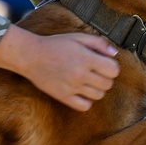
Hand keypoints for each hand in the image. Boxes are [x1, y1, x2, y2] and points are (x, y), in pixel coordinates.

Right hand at [0, 25, 120, 110]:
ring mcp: (72, 87)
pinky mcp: (63, 97)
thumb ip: (99, 43)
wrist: (31, 55)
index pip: (114, 70)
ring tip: (89, 81)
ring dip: (97, 89)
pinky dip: (87, 101)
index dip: (112, 67)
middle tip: (97, 72)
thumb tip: (114, 54)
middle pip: (108, 84)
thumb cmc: (55, 45)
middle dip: (106, 77)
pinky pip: (84, 106)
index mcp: (86, 59)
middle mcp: (81, 75)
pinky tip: (82, 91)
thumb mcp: (78, 38)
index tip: (105, 64)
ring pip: (99, 96)